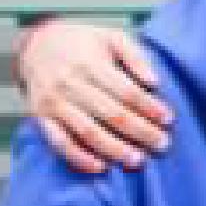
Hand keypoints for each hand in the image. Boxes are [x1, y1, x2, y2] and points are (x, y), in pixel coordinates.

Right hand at [17, 19, 170, 174]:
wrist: (36, 46)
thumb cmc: (83, 44)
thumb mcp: (112, 37)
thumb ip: (135, 56)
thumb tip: (155, 82)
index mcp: (91, 64)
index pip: (126, 91)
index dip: (149, 107)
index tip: (169, 120)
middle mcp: (70, 84)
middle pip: (111, 114)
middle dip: (140, 132)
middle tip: (163, 145)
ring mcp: (54, 103)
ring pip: (87, 132)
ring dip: (114, 149)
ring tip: (138, 161)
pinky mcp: (41, 118)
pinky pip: (59, 143)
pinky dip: (78, 158)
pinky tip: (100, 167)